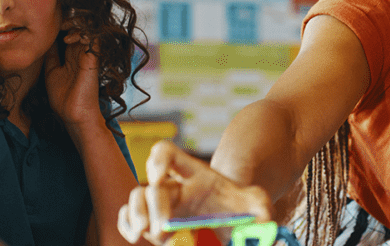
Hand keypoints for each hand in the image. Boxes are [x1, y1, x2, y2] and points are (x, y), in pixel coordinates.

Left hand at [45, 18, 103, 128]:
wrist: (73, 115)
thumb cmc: (63, 98)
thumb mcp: (51, 72)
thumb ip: (51, 56)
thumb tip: (44, 42)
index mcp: (73, 55)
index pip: (71, 31)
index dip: (63, 23)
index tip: (48, 21)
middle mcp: (83, 52)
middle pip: (81, 26)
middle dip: (69, 19)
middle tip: (56, 20)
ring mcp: (89, 55)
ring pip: (89, 27)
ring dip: (76, 23)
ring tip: (63, 26)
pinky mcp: (93, 59)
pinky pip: (93, 38)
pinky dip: (81, 33)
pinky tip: (68, 39)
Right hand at [118, 140, 272, 244]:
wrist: (234, 222)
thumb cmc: (242, 208)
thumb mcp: (258, 204)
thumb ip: (263, 210)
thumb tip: (263, 226)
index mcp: (194, 175)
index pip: (167, 154)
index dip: (158, 160)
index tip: (157, 177)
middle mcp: (174, 188)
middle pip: (152, 187)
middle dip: (152, 206)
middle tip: (163, 227)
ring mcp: (161, 206)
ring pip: (135, 200)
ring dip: (134, 216)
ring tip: (143, 234)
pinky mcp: (154, 224)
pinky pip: (128, 218)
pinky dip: (126, 225)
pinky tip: (135, 235)